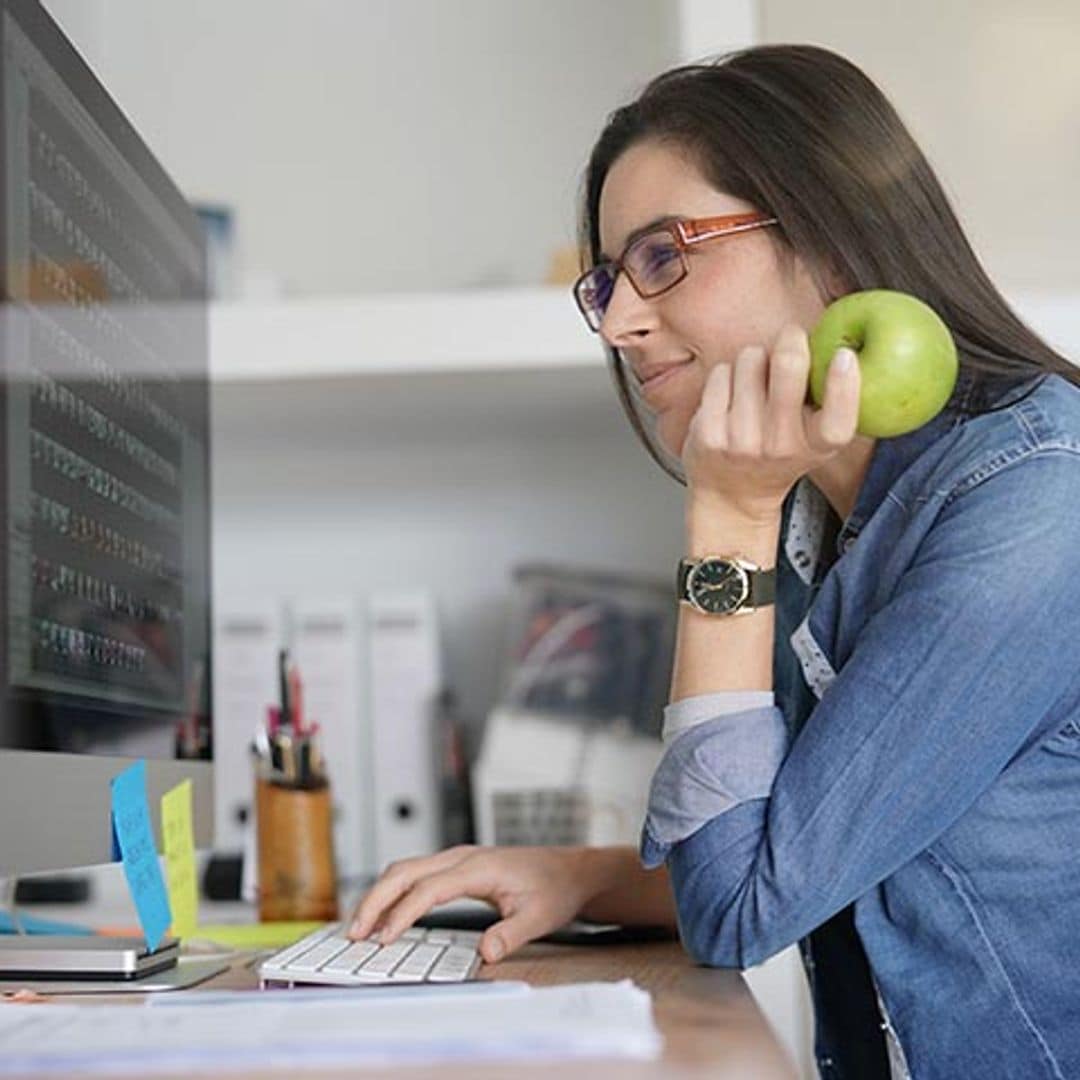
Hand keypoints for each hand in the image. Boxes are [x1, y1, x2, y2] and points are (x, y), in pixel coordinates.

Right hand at [348, 845, 595, 963]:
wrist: (568, 870)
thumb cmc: (554, 889)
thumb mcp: (540, 917)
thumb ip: (511, 934)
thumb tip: (485, 954)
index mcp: (478, 867)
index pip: (429, 888)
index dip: (403, 912)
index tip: (385, 938)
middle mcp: (461, 857)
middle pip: (405, 871)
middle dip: (375, 900)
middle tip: (354, 932)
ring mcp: (456, 859)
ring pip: (405, 869)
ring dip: (379, 894)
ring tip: (359, 926)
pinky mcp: (455, 867)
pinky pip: (414, 874)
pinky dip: (392, 891)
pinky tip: (383, 914)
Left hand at [681, 325, 860, 520]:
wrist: (732, 495)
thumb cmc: (780, 452)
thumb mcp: (815, 438)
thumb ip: (828, 401)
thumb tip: (837, 339)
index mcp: (817, 447)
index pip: (837, 421)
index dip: (844, 386)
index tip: (844, 355)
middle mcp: (780, 447)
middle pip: (788, 367)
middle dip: (791, 340)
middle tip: (791, 338)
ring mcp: (741, 440)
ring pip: (751, 359)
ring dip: (755, 359)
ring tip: (756, 381)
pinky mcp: (709, 433)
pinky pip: (721, 373)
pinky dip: (727, 374)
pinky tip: (731, 394)